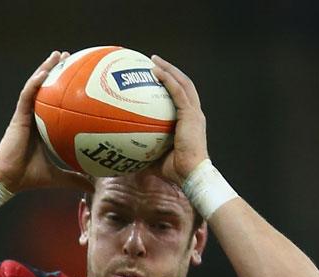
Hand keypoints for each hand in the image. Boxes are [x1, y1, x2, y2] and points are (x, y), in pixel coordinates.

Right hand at [0, 51, 93, 192]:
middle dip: (55, 71)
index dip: (63, 89)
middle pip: (45, 89)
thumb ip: (75, 179)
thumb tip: (94, 186)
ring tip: (57, 55)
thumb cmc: (29, 177)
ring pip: (35, 86)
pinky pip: (27, 96)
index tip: (77, 78)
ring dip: (45, 69)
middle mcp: (34, 117)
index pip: (53, 103)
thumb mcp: (58, 177)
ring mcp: (25, 115)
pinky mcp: (18, 117)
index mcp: (42, 127)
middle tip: (69, 56)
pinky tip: (44, 72)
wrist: (9, 180)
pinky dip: (35, 83)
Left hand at [150, 55, 209, 183]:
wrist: (191, 175)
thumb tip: (124, 153)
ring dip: (168, 69)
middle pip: (184, 85)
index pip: (182, 98)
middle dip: (170, 71)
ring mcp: (194, 113)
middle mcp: (194, 114)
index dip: (171, 86)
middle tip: (154, 62)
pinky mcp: (191, 115)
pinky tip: (155, 71)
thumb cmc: (175, 171)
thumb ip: (143, 152)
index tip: (157, 78)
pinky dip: (167, 78)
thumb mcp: (155, 158)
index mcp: (189, 122)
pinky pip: (178, 91)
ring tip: (154, 60)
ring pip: (182, 83)